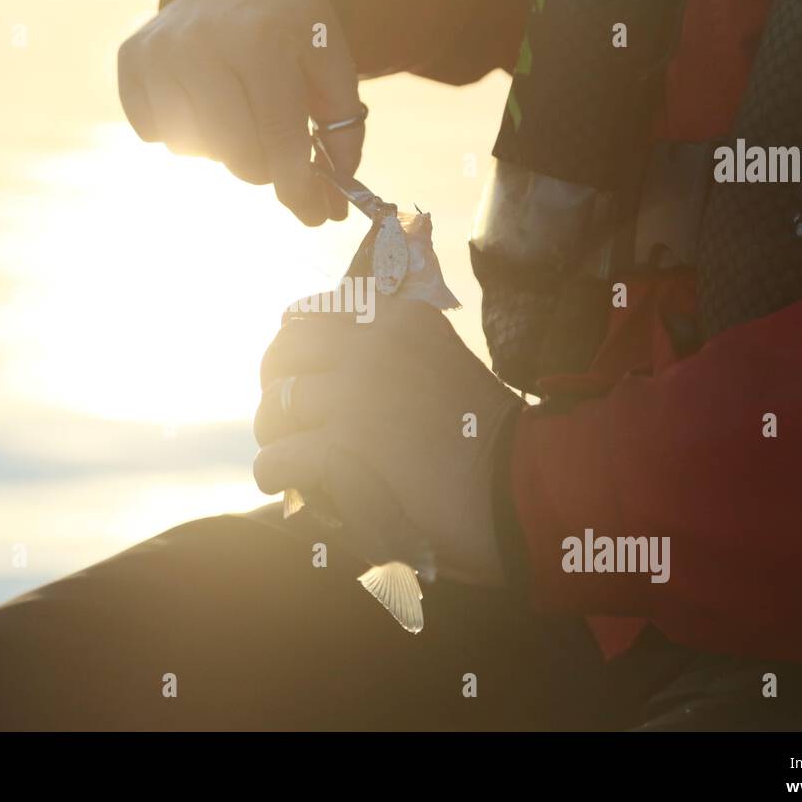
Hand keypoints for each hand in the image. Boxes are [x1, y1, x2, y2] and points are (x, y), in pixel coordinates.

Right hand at [117, 0, 362, 224]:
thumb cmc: (291, 27)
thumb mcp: (331, 63)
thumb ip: (342, 129)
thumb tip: (334, 202)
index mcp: (261, 41)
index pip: (279, 138)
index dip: (298, 185)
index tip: (312, 212)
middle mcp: (203, 43)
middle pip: (234, 154)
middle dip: (263, 168)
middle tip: (275, 153)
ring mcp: (160, 51)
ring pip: (192, 150)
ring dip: (221, 147)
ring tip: (237, 111)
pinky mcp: (131, 59)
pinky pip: (154, 133)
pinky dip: (182, 131)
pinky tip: (200, 99)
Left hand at [253, 294, 524, 585]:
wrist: (526, 490)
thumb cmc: (492, 445)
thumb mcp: (446, 371)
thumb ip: (398, 361)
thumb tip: (331, 379)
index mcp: (402, 319)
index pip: (318, 312)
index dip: (298, 347)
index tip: (298, 373)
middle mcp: (373, 344)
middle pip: (285, 349)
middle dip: (276, 384)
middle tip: (285, 420)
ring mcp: (354, 393)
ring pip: (276, 405)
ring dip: (275, 436)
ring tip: (288, 459)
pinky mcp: (341, 446)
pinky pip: (278, 457)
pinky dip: (276, 474)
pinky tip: (291, 487)